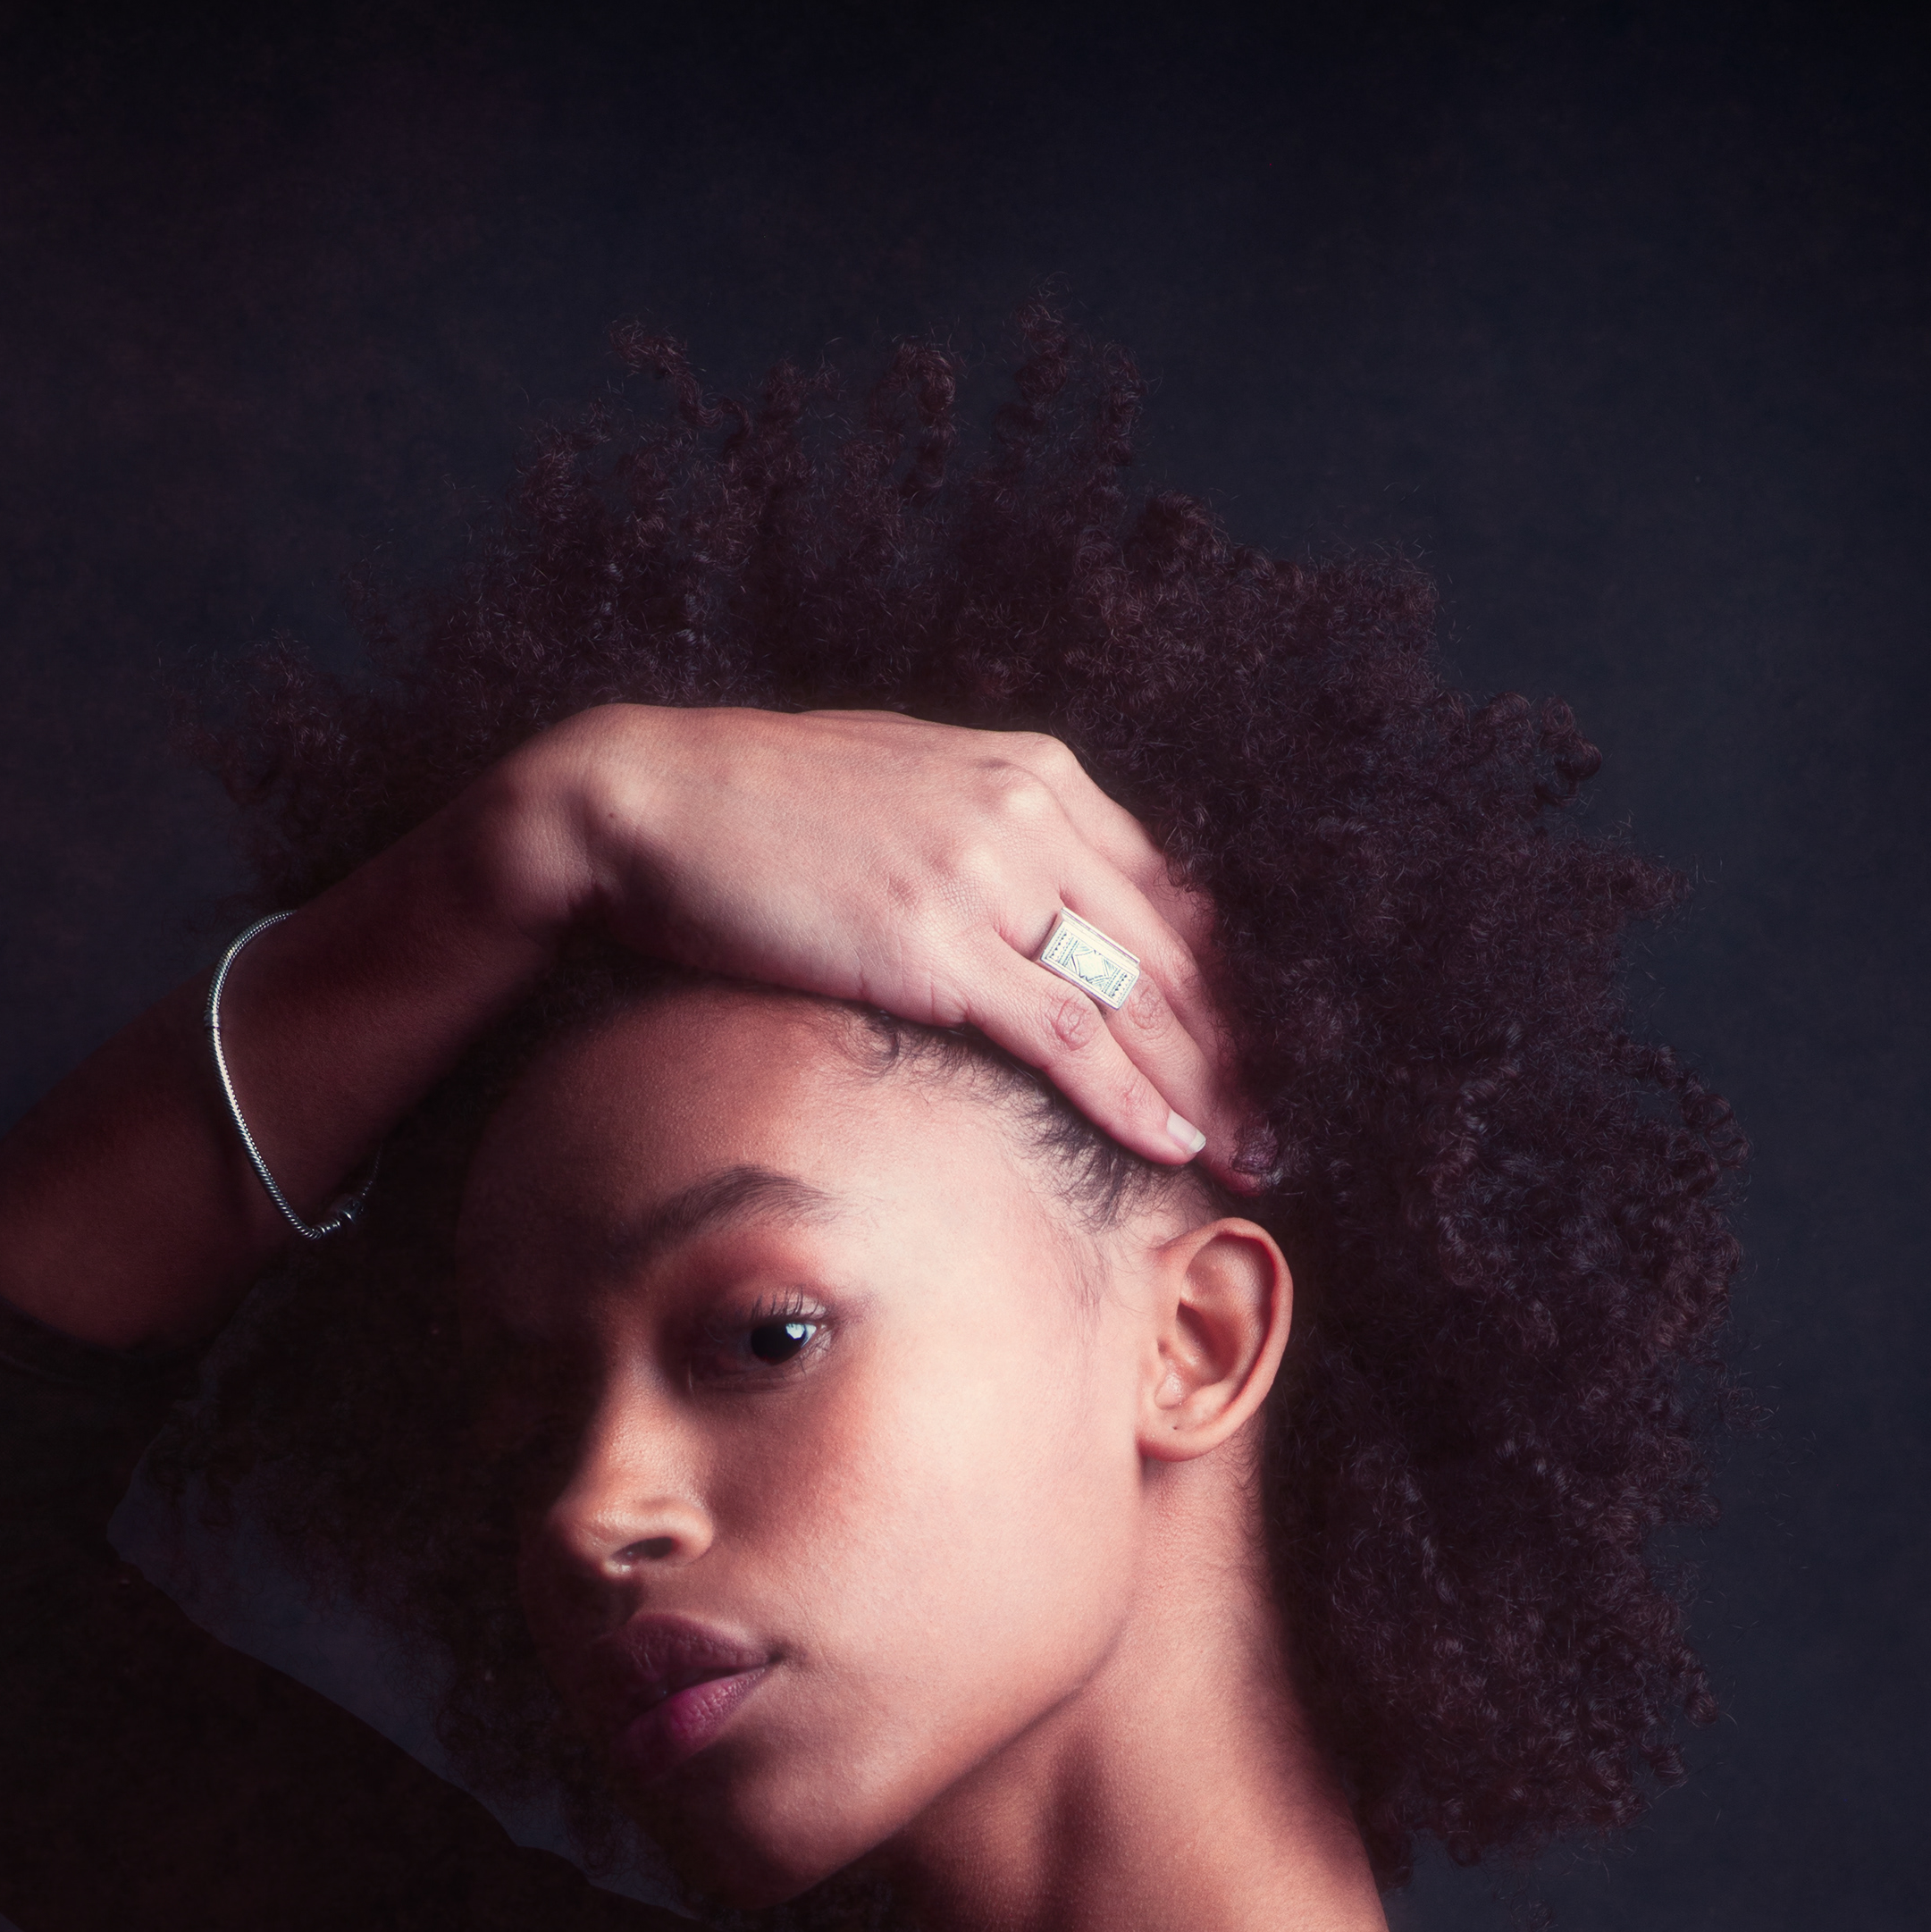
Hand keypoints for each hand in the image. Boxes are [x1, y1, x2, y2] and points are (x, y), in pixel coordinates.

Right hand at [489, 703, 1238, 1174]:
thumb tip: (1025, 914)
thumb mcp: (901, 798)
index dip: (1221, 985)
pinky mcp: (938, 943)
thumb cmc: (756, 814)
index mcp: (1034, 773)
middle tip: (1279, 1128)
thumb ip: (982, 840)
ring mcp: (987, 874)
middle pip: (1173, 948)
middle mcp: (1030, 812)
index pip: (1166, 891)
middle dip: (1236, 1049)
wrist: (650, 800)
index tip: (1250, 1056)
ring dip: (1203, 1087)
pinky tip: (1172, 1142)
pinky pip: (1064, 1032)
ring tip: (1247, 1158)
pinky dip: (1129, 1093)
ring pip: (1135, 996)